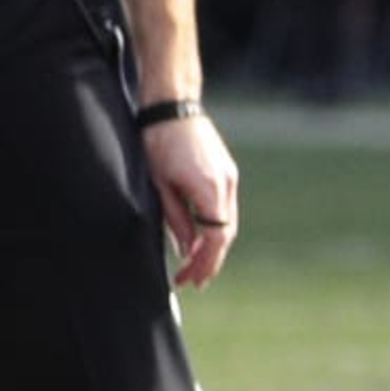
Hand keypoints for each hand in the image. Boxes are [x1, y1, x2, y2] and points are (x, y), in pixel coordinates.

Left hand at [143, 115, 240, 289]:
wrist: (173, 109)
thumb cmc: (158, 144)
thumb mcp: (159, 185)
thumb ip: (176, 219)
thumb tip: (187, 250)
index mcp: (209, 188)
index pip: (216, 236)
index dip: (205, 262)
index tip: (190, 280)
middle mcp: (226, 184)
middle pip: (227, 232)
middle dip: (210, 260)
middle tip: (192, 281)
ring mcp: (229, 177)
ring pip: (228, 221)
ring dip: (213, 245)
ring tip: (195, 264)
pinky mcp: (225, 172)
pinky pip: (224, 208)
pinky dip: (215, 227)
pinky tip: (201, 237)